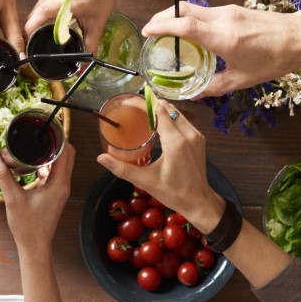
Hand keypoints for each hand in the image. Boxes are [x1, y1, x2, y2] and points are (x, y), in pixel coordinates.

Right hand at [0, 135, 71, 252]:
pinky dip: (46, 165)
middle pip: (66, 155)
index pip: (66, 152)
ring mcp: (60, 190)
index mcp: (59, 184)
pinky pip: (54, 174)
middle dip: (55, 142)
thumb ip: (3, 175)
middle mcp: (63, 185)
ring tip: (34, 144)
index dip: (59, 137)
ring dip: (50, 153)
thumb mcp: (12, 198)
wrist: (34, 246)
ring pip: (61, 164)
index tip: (46, 127)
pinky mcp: (54, 195)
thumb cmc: (27, 226)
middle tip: (39, 132)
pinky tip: (30, 163)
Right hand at [24, 0, 124, 55]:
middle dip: (35, 31)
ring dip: (39, 22)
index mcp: (61, 3)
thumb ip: (90, 44)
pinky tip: (55, 17)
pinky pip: (40, 3)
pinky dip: (44, 12)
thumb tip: (86, 60)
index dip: (28, 36)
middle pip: (32, 18)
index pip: (33, 21)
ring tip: (50, 31)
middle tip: (42, 44)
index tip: (31, 47)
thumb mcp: (96, 23)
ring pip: (35, 10)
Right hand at [96, 102, 222, 228]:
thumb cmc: (173, 192)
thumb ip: (122, 168)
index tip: (129, 100)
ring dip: (162, 109)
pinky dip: (171, 117)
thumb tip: (101, 158)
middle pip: (168, 108)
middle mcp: (188, 134)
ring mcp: (196, 135)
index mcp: (175, 142)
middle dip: (151, 103)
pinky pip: (183, 121)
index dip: (144, 102)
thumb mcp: (145, 181)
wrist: (199, 201)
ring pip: (177, 113)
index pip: (159, 111)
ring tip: (144, 111)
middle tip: (133, 106)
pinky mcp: (199, 139)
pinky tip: (159, 123)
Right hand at [141, 1, 300, 97]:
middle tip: (150, 30)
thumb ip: (214, 87)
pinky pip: (206, 11)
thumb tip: (193, 95)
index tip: (147, 32)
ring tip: (168, 33)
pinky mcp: (235, 9)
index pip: (184, 25)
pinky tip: (192, 34)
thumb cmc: (275, 59)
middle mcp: (224, 18)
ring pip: (194, 8)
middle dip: (163, 17)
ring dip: (177, 17)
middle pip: (183, 9)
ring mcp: (229, 11)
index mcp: (224, 37)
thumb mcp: (242, 79)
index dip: (162, 26)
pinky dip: (192, 19)